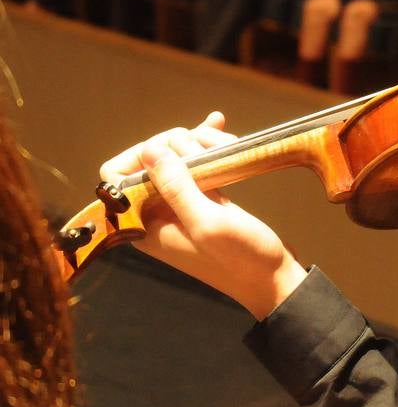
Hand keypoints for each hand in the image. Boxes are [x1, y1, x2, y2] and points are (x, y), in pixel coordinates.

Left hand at [99, 112, 306, 318]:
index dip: (138, 155)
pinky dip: (207, 145)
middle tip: (211, 149)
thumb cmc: (240, 258)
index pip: (115, 177)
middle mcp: (155, 212)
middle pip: (148, 159)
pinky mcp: (203, 199)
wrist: (272, 279)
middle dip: (178, 144)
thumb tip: (150, 150)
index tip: (174, 150)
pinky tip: (219, 127)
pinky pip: (196, 164)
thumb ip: (176, 186)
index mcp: (143, 223)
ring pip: (175, 156)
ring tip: (227, 143)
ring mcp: (180, 204)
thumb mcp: (208, 222)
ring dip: (199, 141)